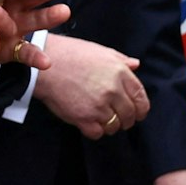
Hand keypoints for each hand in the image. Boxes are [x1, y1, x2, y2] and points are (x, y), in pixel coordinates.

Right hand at [33, 35, 151, 139]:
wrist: (44, 64)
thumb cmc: (70, 54)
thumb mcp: (100, 51)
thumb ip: (121, 60)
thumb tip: (135, 65)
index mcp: (120, 73)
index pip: (140, 98)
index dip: (141, 109)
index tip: (138, 113)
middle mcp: (112, 90)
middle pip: (130, 115)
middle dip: (127, 120)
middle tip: (120, 119)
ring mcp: (98, 105)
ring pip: (114, 126)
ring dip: (110, 126)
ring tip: (102, 119)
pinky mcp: (83, 118)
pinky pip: (98, 133)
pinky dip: (96, 131)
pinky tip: (90, 123)